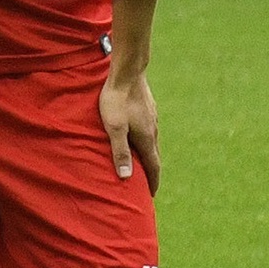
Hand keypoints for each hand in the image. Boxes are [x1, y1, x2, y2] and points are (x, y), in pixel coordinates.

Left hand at [101, 70, 159, 192]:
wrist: (127, 73)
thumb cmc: (116, 100)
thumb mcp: (114, 128)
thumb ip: (120, 152)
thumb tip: (127, 177)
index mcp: (146, 138)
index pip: (153, 166)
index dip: (152, 182)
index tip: (151, 194)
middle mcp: (153, 130)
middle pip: (154, 156)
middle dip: (151, 171)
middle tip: (147, 184)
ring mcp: (152, 118)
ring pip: (151, 142)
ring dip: (148, 156)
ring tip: (141, 164)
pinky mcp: (148, 109)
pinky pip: (148, 131)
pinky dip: (144, 141)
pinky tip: (138, 138)